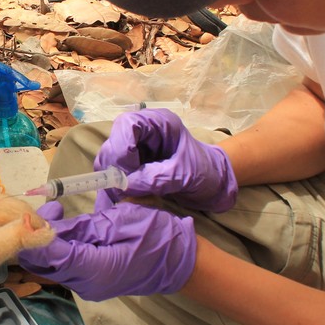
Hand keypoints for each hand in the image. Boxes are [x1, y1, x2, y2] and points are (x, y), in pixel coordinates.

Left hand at [17, 201, 196, 300]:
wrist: (179, 261)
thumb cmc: (155, 236)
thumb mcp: (119, 222)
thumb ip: (83, 227)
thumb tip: (50, 226)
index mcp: (93, 271)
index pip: (50, 255)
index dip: (34, 234)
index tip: (30, 213)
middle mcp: (85, 285)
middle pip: (43, 266)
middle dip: (34, 237)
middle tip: (45, 209)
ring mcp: (87, 286)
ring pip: (50, 266)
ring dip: (44, 241)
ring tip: (54, 212)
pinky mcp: (89, 280)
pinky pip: (64, 265)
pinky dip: (57, 247)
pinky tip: (64, 225)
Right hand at [95, 109, 237, 212]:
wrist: (214, 185)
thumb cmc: (206, 172)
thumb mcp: (185, 175)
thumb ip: (156, 178)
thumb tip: (124, 185)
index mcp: (159, 123)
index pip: (127, 125)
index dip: (121, 148)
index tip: (125, 175)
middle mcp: (143, 132)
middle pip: (114, 143)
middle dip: (114, 168)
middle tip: (121, 193)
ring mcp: (136, 149)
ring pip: (109, 160)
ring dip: (111, 180)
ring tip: (121, 200)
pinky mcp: (132, 166)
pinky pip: (114, 175)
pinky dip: (113, 188)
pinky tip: (118, 201)